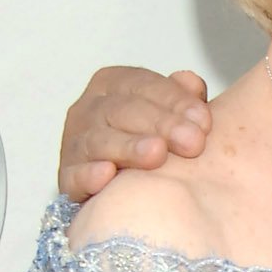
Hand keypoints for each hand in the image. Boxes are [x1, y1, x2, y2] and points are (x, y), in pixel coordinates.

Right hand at [58, 67, 211, 202]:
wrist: (120, 188)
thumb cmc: (148, 142)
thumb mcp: (169, 115)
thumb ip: (181, 98)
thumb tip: (192, 83)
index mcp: (113, 85)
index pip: (143, 84)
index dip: (174, 100)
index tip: (204, 120)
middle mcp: (88, 109)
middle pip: (122, 110)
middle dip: (161, 124)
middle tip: (192, 142)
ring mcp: (74, 143)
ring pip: (99, 141)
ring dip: (129, 147)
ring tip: (156, 154)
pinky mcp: (67, 178)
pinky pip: (75, 175)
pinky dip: (89, 175)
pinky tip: (107, 175)